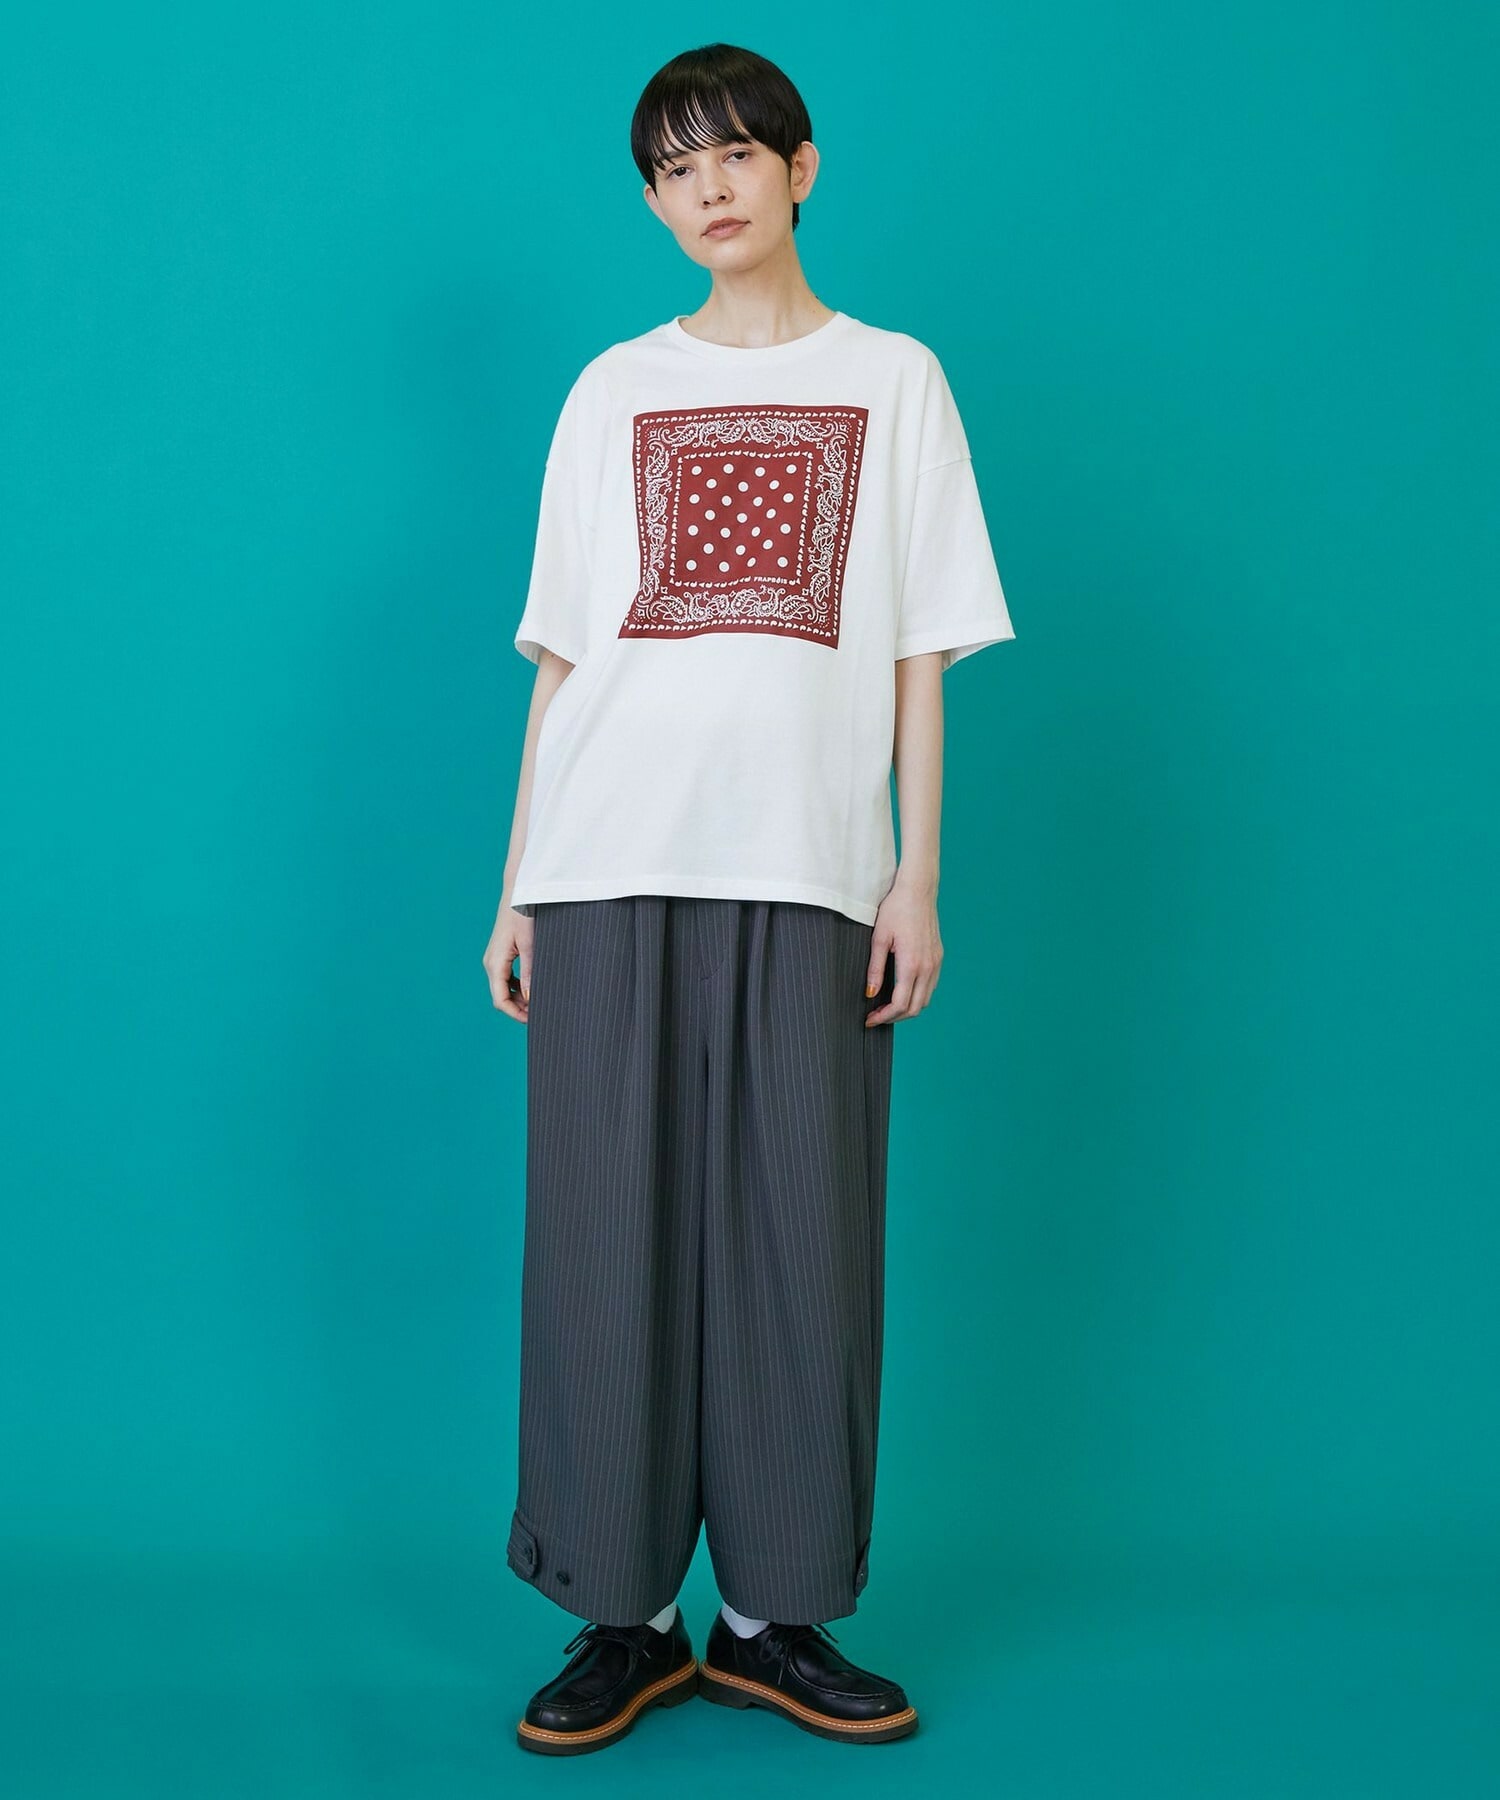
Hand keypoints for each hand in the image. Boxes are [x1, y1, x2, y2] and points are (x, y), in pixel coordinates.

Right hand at [483, 904, 533, 1022]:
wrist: (519, 891)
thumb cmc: (524, 912)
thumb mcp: (531, 944)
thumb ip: (530, 972)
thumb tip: (530, 997)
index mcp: (495, 962)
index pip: (500, 1000)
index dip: (515, 1014)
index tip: (534, 1020)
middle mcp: (491, 962)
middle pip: (501, 997)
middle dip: (519, 1009)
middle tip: (542, 1013)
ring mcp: (495, 957)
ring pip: (504, 988)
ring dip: (519, 998)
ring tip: (540, 1002)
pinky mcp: (501, 953)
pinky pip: (507, 977)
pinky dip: (518, 986)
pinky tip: (534, 987)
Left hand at [864, 881, 941, 1025]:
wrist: (918, 890)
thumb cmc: (895, 910)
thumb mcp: (879, 938)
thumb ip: (875, 968)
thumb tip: (870, 993)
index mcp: (912, 964)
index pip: (900, 1004)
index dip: (884, 1017)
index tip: (870, 1020)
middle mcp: (928, 967)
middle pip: (915, 1008)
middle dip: (895, 1017)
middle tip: (876, 1016)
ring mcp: (936, 962)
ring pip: (925, 1000)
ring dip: (907, 1008)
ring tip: (887, 1007)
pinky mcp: (938, 957)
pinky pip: (930, 986)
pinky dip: (917, 996)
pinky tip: (902, 991)